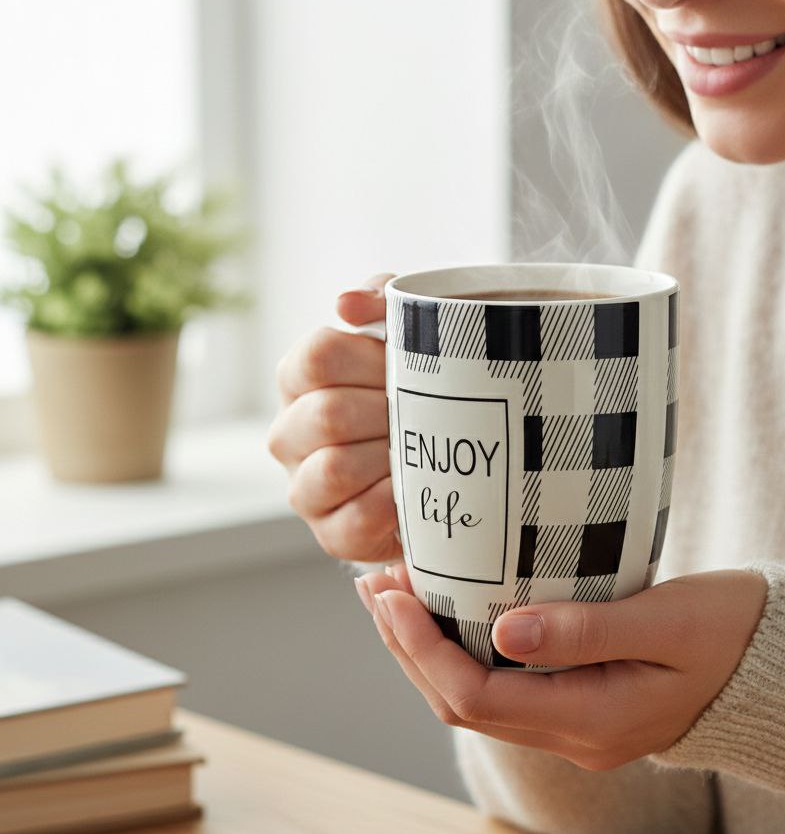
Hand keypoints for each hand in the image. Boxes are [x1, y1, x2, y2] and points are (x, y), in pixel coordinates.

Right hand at [268, 273, 400, 562]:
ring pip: (333, 468)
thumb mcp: (408, 333)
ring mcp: (304, 487)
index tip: (411, 370)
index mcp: (299, 379)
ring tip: (420, 452)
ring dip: (389, 458)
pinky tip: (413, 489)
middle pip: (328, 414)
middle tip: (426, 415)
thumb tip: (346, 304)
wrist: (445, 467)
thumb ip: (383, 299)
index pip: (317, 356)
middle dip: (389, 413)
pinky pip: (357, 519)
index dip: (373, 362)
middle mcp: (289, 433)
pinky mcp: (331, 534)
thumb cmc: (419, 392)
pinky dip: (392, 502)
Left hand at [353, 564, 768, 770]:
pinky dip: (465, 646)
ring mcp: (577, 722)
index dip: (421, 649)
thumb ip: (587, 630)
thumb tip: (502, 633)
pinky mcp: (581, 699)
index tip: (391, 593)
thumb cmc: (733, 631)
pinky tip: (452, 607)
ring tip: (396, 590)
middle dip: (409, 647)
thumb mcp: (667, 621)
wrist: (780, 667)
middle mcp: (575, 732)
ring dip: (429, 647)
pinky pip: (504, 683)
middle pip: (463, 702)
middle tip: (375, 584)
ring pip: (478, 695)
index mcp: (593, 718)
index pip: (477, 696)